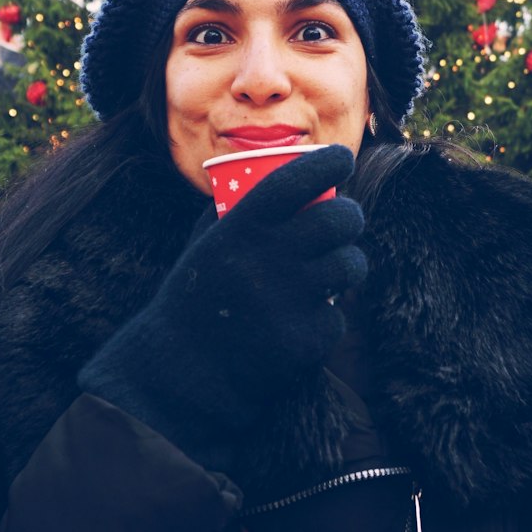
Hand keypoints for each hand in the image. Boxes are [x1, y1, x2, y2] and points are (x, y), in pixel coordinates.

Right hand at [78, 144, 365, 468]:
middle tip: (345, 220)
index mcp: (240, 230)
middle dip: (351, 216)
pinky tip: (304, 319)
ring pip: (350, 265)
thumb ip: (235, 213)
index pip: (296, 180)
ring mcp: (289, 301)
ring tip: (333, 270)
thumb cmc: (193, 301)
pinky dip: (325, 317)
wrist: (180, 373)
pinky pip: (336, 316)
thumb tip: (276, 178)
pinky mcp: (304, 340)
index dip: (328, 161)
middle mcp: (268, 259)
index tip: (342, 158)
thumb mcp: (203, 246)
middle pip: (340, 220)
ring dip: (348, 264)